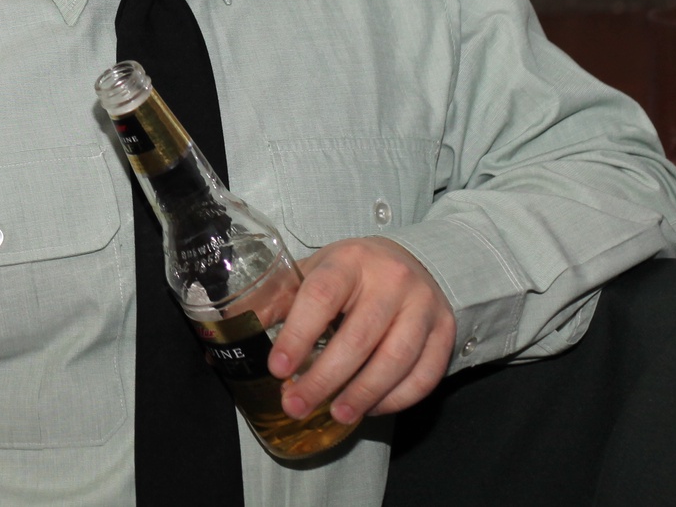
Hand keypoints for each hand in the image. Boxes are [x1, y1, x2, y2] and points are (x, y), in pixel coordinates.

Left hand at [265, 236, 455, 426]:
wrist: (411, 261)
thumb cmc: (351, 275)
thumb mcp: (313, 274)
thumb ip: (276, 299)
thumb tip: (230, 327)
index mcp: (349, 260)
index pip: (322, 296)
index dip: (298, 335)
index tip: (278, 370)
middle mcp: (391, 278)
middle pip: (358, 337)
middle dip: (325, 379)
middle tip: (297, 405)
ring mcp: (423, 304)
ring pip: (395, 359)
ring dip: (363, 394)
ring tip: (337, 414)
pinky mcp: (445, 330)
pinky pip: (425, 374)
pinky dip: (398, 398)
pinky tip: (372, 407)